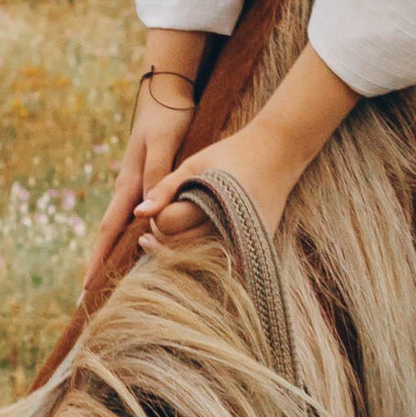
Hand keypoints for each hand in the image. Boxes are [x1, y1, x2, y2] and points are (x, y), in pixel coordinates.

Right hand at [81, 39, 205, 292]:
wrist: (166, 94)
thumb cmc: (168, 118)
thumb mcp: (164, 144)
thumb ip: (158, 175)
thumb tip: (146, 212)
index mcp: (128, 183)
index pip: (108, 229)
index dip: (98, 258)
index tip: (87, 285)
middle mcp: (127, 189)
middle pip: (108, 234)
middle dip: (99, 264)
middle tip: (88, 295)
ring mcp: (134, 187)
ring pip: (120, 229)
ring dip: (113, 255)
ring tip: (108, 282)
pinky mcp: (145, 184)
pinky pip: (134, 219)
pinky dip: (130, 238)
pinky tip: (135, 251)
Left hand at [133, 126, 297, 247]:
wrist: (278, 154)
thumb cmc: (230, 154)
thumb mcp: (194, 164)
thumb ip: (165, 188)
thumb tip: (137, 213)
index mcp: (210, 202)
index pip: (168, 224)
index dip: (156, 218)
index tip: (157, 211)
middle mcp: (228, 227)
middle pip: (181, 246)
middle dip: (164, 238)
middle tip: (158, 226)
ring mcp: (244, 241)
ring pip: (200, 260)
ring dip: (182, 251)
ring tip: (172, 236)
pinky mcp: (255, 248)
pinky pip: (222, 263)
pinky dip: (204, 257)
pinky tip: (195, 244)